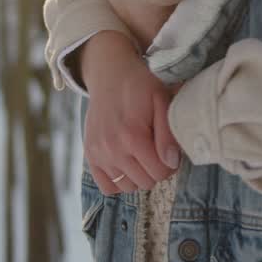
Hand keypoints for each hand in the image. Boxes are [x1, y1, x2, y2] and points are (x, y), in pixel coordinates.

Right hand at [81, 31, 182, 195]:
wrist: (109, 75)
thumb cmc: (140, 86)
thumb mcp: (162, 101)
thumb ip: (168, 133)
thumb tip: (171, 162)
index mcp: (133, 136)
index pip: (161, 172)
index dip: (171, 163)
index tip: (169, 150)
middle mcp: (112, 149)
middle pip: (146, 182)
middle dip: (156, 169)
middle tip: (156, 149)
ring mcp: (98, 154)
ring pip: (128, 187)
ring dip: (139, 175)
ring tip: (141, 154)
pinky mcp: (90, 156)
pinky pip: (108, 187)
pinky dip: (119, 181)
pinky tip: (126, 164)